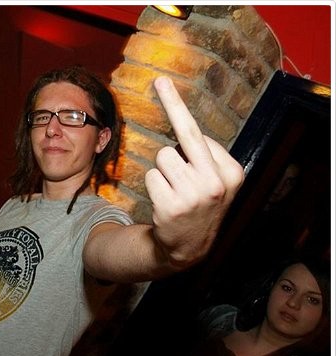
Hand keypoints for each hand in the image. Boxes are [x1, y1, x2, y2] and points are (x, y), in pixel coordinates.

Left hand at [146, 76, 243, 268]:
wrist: (189, 247)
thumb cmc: (200, 204)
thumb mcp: (219, 183)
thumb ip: (207, 155)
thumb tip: (183, 123)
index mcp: (232, 172)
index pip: (200, 134)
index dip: (178, 112)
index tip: (166, 85)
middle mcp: (216, 182)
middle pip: (186, 134)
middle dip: (173, 102)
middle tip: (160, 80)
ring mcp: (194, 196)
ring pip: (162, 157)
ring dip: (162, 170)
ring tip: (174, 189)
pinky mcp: (172, 207)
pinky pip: (151, 175)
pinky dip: (154, 185)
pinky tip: (164, 201)